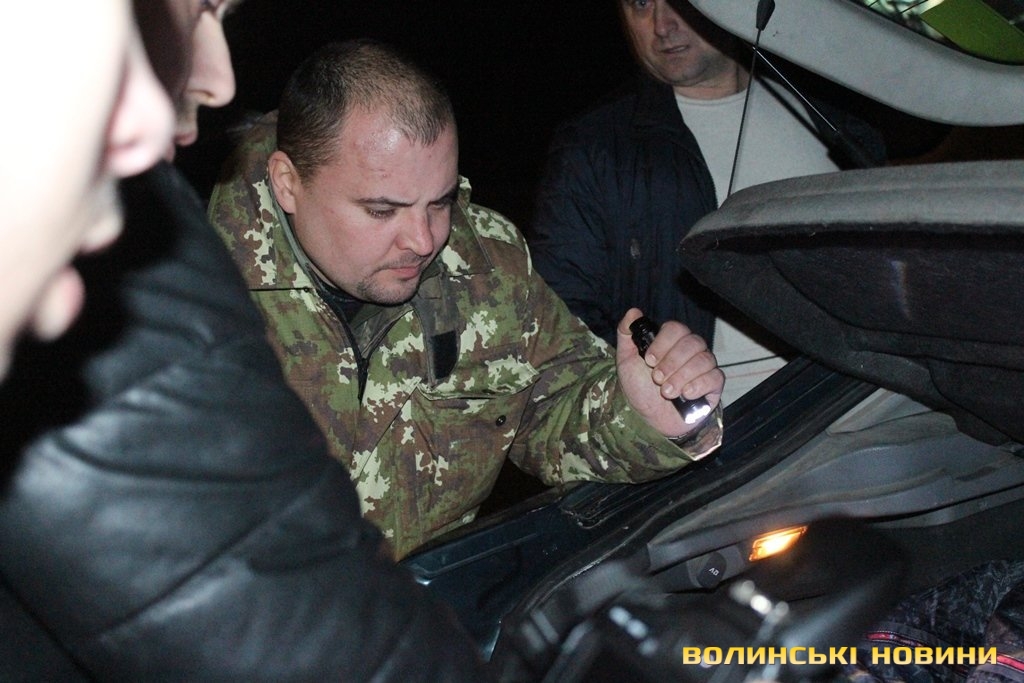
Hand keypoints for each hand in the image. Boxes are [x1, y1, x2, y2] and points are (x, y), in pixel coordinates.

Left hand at [615, 308, 723, 436]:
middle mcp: (691, 351)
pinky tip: (686, 394)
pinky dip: (699, 385)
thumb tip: (633, 311)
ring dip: (682, 376)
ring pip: (704, 359)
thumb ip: (626, 333)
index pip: (676, 329)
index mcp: (672, 342)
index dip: (663, 343)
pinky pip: (715, 377)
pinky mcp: (713, 386)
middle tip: (657, 378)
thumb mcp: (626, 360)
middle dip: (671, 362)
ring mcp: (704, 367)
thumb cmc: (639, 388)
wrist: (647, 418)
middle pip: (692, 343)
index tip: (649, 360)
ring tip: (666, 392)